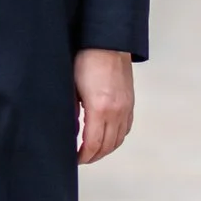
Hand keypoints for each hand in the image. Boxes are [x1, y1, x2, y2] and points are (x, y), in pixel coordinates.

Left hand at [74, 48, 134, 164]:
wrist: (108, 41)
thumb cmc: (86, 59)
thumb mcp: (71, 87)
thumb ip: (71, 112)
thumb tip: (71, 131)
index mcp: (100, 108)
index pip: (93, 144)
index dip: (83, 156)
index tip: (75, 159)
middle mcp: (117, 110)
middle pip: (107, 146)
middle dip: (94, 156)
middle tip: (81, 158)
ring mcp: (126, 107)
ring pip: (119, 139)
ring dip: (106, 149)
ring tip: (93, 151)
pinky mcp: (130, 102)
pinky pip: (126, 127)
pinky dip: (117, 137)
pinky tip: (107, 137)